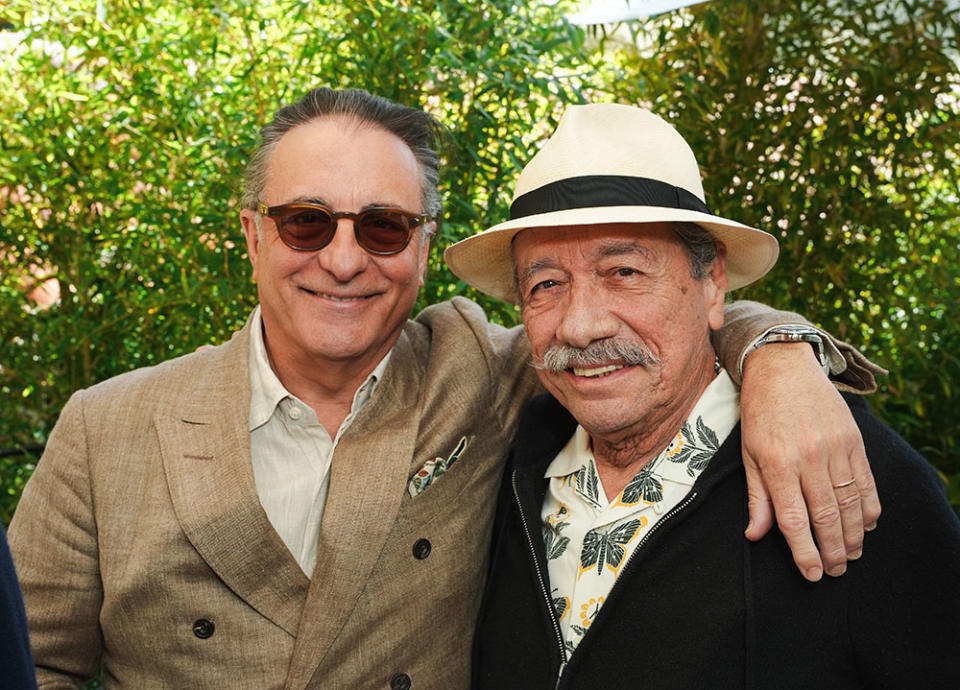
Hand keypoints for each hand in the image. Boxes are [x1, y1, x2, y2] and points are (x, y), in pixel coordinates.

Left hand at [739, 342, 880, 580]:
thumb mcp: (748, 454)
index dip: (805, 552)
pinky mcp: (853, 439)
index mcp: (777, 464)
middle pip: (827, 517)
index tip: (812, 574)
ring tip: (851, 555)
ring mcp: (835, 448)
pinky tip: (868, 526)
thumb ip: (756, 497)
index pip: (794, 520)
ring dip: (854, 535)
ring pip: (850, 503)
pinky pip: (866, 481)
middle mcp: (808, 459)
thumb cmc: (760, 414)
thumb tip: (755, 535)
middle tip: (835, 572)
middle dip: (833, 551)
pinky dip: (870, 507)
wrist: (782, 368)